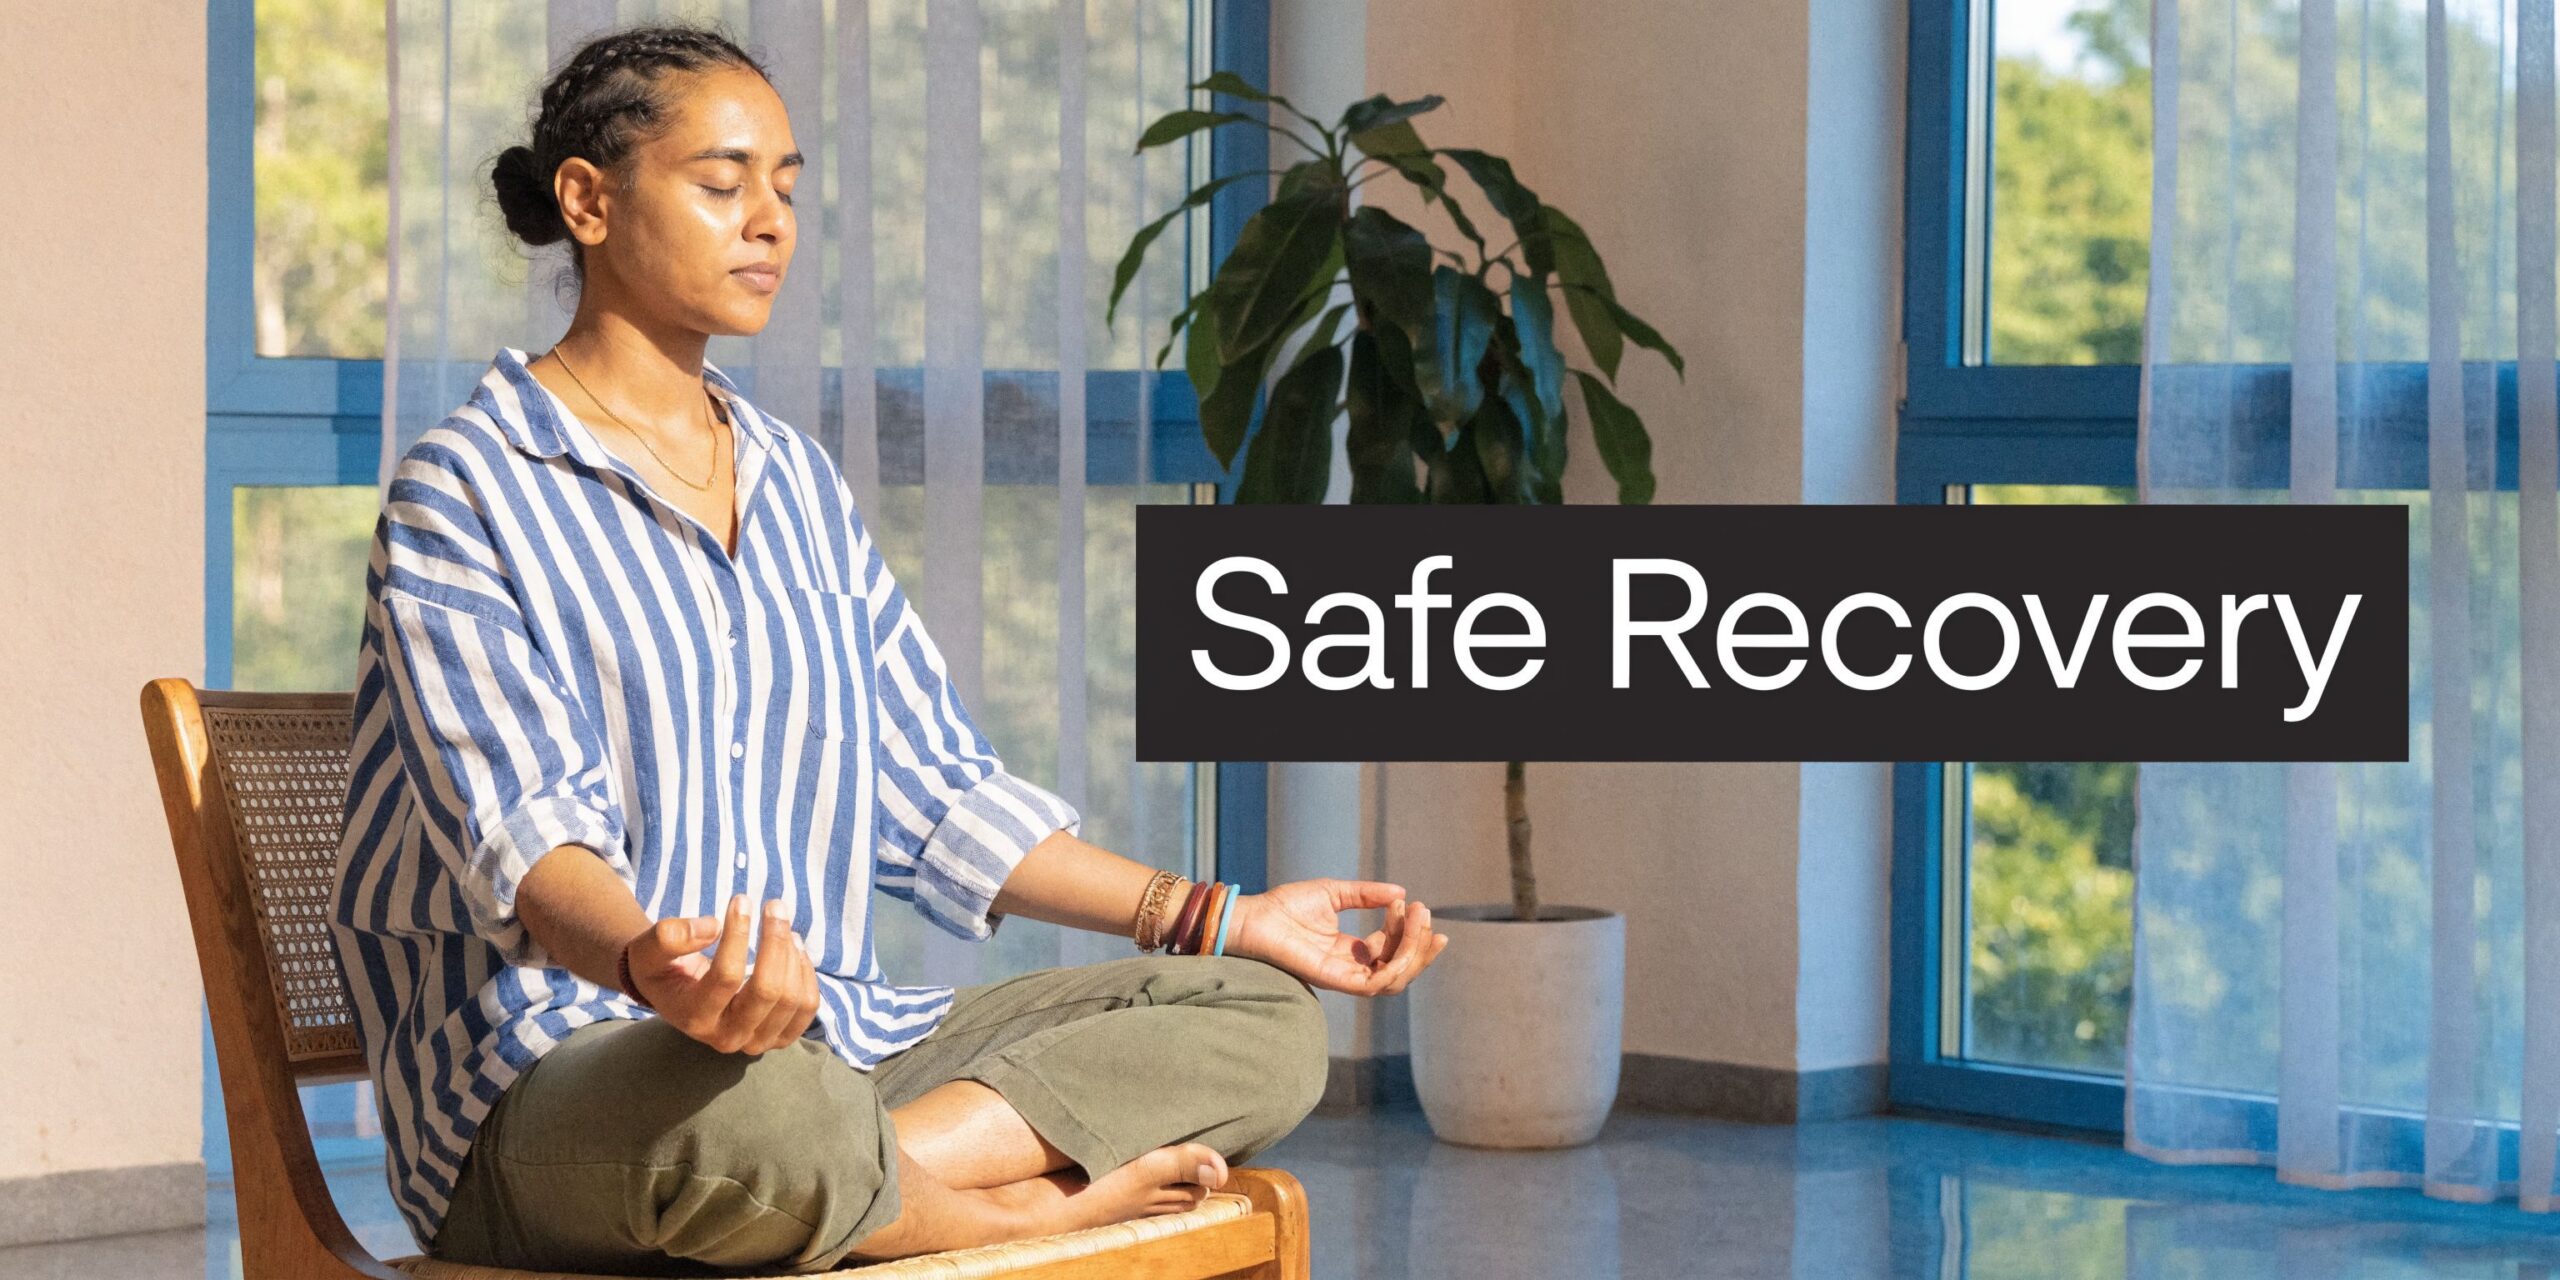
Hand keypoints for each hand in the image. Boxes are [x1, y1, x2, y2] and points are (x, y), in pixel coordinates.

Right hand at [623, 894, 820, 1054]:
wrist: (674, 993)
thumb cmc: (661, 967)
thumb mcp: (648, 950)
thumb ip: (669, 937)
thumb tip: (713, 927)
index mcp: (694, 1017)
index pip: (727, 977)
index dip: (738, 936)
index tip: (741, 900)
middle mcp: (726, 1037)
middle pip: (767, 991)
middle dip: (775, 941)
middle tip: (774, 905)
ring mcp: (755, 1042)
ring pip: (792, 999)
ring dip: (792, 954)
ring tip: (781, 923)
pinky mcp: (778, 1037)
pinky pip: (807, 1008)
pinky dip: (806, 973)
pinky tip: (794, 947)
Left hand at [1222, 878, 1447, 996]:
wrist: (1254, 916)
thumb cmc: (1284, 906)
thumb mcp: (1334, 893)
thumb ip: (1366, 895)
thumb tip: (1401, 893)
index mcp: (1350, 951)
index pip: (1391, 951)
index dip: (1408, 931)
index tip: (1411, 904)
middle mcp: (1350, 968)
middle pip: (1400, 970)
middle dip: (1421, 946)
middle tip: (1428, 916)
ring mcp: (1343, 977)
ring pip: (1393, 979)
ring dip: (1413, 952)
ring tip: (1419, 920)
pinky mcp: (1334, 980)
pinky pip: (1374, 984)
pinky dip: (1394, 965)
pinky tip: (1398, 936)